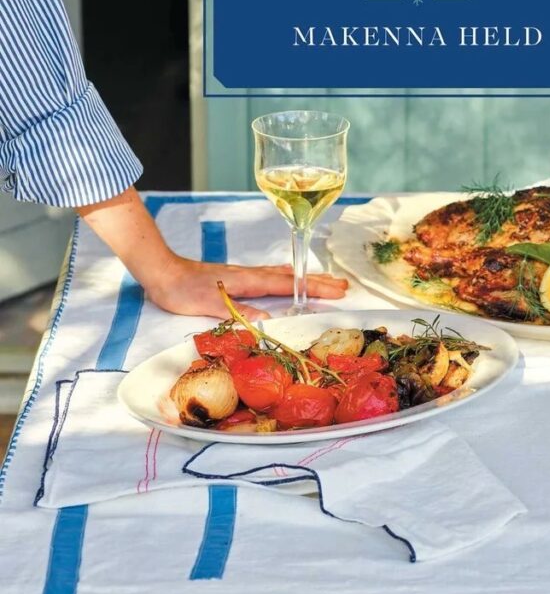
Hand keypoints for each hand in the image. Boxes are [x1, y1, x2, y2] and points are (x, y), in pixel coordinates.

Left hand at [146, 256, 347, 319]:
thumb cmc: (182, 289)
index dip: (313, 288)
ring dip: (305, 278)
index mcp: (248, 280)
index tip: (338, 291)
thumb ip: (237, 311)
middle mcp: (250, 275)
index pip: (288, 284)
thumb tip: (266, 321)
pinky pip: (271, 276)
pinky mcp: (237, 279)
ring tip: (326, 281)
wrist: (162, 271)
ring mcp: (245, 275)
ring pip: (283, 275)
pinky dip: (288, 277)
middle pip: (292, 277)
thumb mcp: (208, 304)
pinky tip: (287, 278)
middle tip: (344, 286)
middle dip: (318, 281)